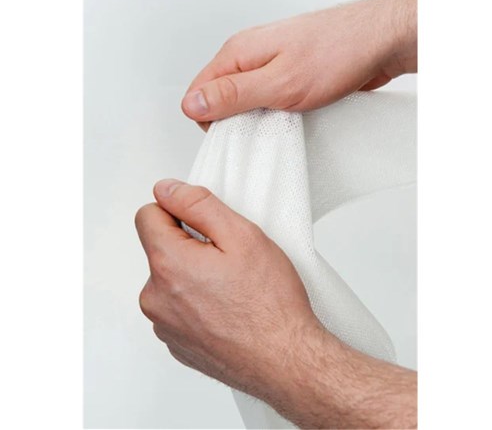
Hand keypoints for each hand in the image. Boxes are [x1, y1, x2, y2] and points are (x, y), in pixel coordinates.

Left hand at [135, 179, 416, 427]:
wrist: (284, 360)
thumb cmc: (270, 303)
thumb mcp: (241, 235)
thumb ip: (197, 205)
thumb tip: (166, 190)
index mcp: (167, 264)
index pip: (147, 215)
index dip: (177, 210)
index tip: (202, 223)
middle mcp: (155, 297)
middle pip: (161, 249)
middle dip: (189, 245)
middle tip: (228, 260)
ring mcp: (164, 324)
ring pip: (170, 279)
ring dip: (193, 275)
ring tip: (230, 287)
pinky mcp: (176, 343)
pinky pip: (177, 308)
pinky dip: (196, 302)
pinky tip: (226, 309)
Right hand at [182, 0, 416, 125]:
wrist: (380, 40)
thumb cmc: (337, 52)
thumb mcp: (279, 82)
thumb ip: (232, 94)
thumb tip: (192, 103)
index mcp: (238, 52)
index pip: (198, 92)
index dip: (210, 119)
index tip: (236, 133)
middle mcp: (249, 55)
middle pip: (220, 97)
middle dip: (235, 120)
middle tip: (263, 127)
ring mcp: (269, 62)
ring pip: (245, 99)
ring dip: (257, 117)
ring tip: (282, 121)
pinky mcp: (286, 72)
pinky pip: (267, 98)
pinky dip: (275, 112)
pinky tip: (292, 115)